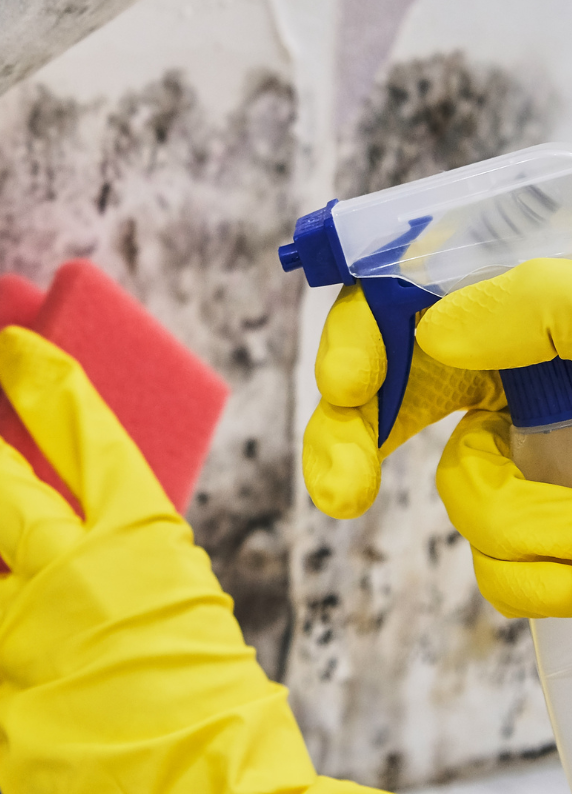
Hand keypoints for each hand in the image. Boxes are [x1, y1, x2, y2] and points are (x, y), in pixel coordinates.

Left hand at [0, 326, 381, 792]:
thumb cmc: (206, 693)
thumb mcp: (176, 590)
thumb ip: (116, 551)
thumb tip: (51, 525)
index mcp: (140, 538)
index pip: (81, 426)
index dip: (42, 377)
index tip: (13, 349)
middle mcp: (76, 577)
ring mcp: (32, 645)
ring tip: (33, 652)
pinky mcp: (1, 712)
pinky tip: (44, 712)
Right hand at [304, 259, 571, 618]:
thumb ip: (527, 301)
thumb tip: (436, 332)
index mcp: (500, 315)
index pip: (392, 308)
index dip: (352, 341)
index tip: (345, 384)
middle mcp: (496, 383)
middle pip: (372, 408)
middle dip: (343, 448)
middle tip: (343, 495)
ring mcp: (517, 459)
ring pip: (460, 500)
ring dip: (515, 521)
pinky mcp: (538, 531)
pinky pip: (500, 570)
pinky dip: (536, 580)